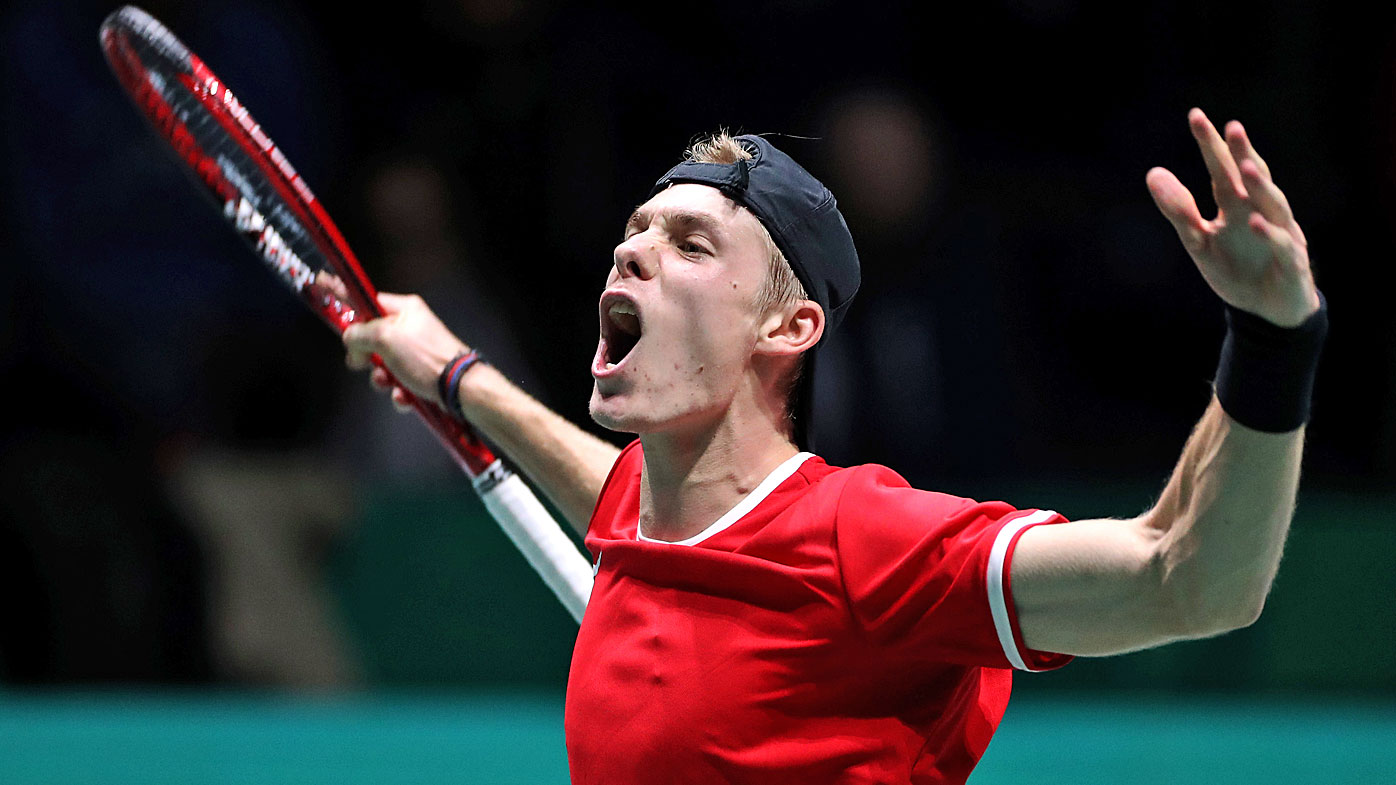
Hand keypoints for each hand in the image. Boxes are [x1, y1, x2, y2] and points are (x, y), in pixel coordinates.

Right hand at [342, 292, 467, 410]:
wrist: (459, 388)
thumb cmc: (430, 359)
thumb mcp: (385, 338)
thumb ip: (360, 333)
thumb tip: (349, 336)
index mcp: (406, 310)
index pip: (371, 304)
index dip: (354, 315)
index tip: (342, 326)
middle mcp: (412, 329)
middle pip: (374, 339)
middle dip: (367, 357)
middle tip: (366, 362)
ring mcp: (417, 353)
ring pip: (384, 365)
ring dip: (381, 379)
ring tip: (389, 383)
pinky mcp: (422, 374)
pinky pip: (399, 383)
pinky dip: (399, 392)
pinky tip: (404, 395)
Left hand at [1146, 108, 1319, 327]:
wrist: (1265, 310)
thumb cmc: (1234, 269)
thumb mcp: (1199, 242)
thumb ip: (1178, 210)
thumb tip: (1153, 172)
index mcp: (1237, 205)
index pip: (1223, 169)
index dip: (1210, 144)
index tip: (1196, 116)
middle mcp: (1261, 212)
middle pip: (1253, 178)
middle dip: (1244, 154)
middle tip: (1232, 128)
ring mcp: (1281, 234)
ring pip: (1274, 205)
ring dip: (1261, 187)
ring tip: (1245, 167)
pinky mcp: (1292, 262)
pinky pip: (1282, 245)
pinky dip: (1270, 234)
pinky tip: (1255, 222)